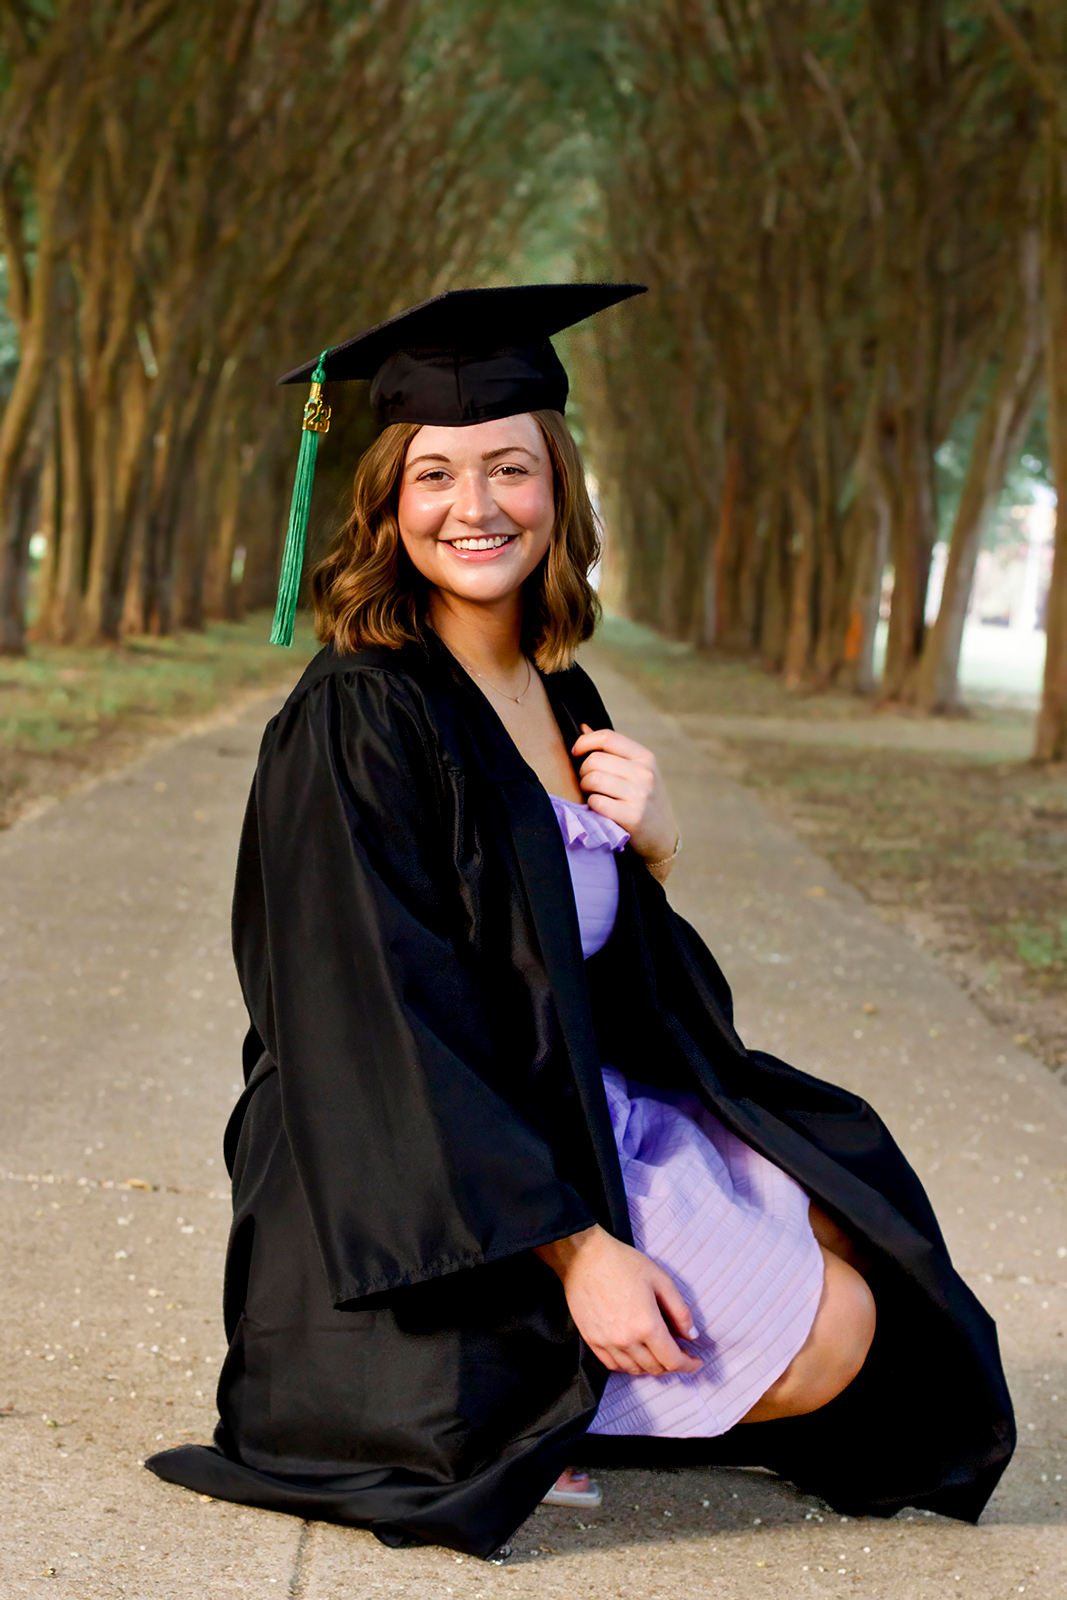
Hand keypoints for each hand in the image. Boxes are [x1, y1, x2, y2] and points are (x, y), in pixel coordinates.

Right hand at [535, 1224, 701, 1375]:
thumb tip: (692, 1336)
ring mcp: (607, 1343)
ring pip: (634, 1370)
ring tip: (657, 1352)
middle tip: (679, 1352)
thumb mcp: (661, 1280)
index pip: (673, 1360)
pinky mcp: (591, 1340)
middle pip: (655, 1368)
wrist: (584, 1257)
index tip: (696, 1361)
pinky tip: (634, 1354)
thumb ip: (680, 1311)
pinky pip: (613, 1365)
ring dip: (650, 1366)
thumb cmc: (623, 1263)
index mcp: (647, 1325)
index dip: (689, 1365)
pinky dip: (628, 1365)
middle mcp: (627, 1340)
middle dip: (671, 1364)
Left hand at [571, 724, 678, 874]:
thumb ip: (610, 750)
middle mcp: (645, 773)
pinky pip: (596, 802)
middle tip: (588, 783)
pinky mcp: (632, 817)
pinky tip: (600, 809)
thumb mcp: (635, 771)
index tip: (576, 752)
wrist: (662, 837)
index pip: (607, 737)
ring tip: (592, 794)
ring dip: (586, 788)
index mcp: (645, 757)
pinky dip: (592, 806)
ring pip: (593, 779)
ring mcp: (640, 795)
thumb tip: (583, 727)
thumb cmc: (642, 800)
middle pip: (595, 760)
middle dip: (583, 771)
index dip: (584, 742)